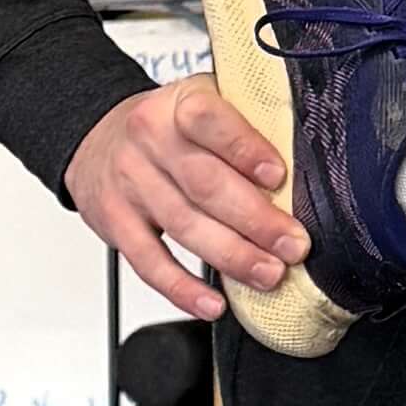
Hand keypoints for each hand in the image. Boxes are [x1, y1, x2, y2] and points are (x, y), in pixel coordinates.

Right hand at [66, 77, 309, 323]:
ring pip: (183, 225)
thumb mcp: (205, 103)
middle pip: (204, 183)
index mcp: (179, 103)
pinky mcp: (114, 221)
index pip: (209, 121)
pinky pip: (149, 262)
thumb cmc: (170, 128)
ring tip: (270, 274)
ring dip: (232, 256)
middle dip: (255, 220)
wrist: (98, 138)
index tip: (277, 177)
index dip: (244, 149)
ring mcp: (129, 181)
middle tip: (292, 245)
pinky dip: (183, 288)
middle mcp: (149, 139)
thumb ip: (247, 125)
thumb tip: (307, 165)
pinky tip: (213, 303)